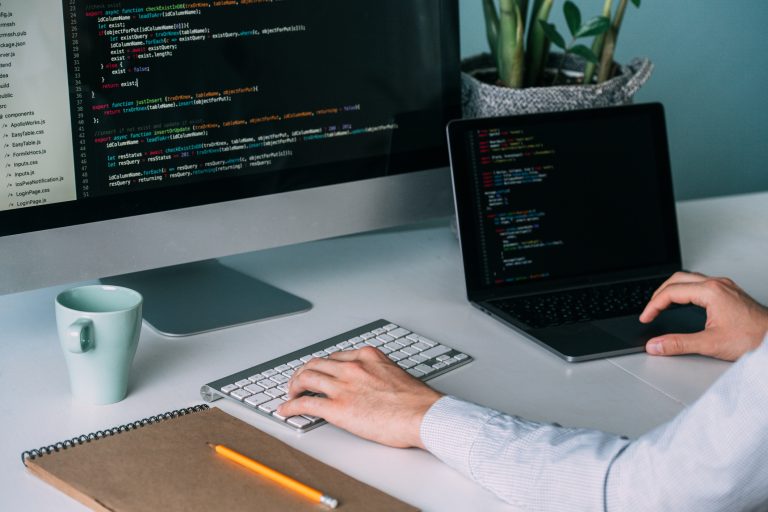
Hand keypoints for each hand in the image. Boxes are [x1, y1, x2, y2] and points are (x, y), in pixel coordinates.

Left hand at [277, 347, 441, 447]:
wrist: (423, 415)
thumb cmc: (416, 401)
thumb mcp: (396, 374)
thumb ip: (378, 374)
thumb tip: (372, 385)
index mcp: (367, 356)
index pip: (335, 357)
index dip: (322, 366)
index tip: (319, 372)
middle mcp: (352, 367)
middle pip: (316, 364)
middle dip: (303, 372)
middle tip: (299, 382)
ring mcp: (343, 386)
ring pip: (306, 378)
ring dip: (293, 386)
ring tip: (290, 394)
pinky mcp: (337, 408)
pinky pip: (305, 404)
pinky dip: (291, 406)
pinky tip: (286, 410)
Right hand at [640, 272, 767, 360]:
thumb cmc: (753, 338)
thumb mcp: (710, 344)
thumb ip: (678, 344)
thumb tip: (656, 345)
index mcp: (710, 292)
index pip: (671, 292)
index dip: (653, 305)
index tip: (646, 318)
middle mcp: (718, 284)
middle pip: (677, 279)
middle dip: (659, 294)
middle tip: (650, 310)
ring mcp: (725, 287)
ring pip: (690, 279)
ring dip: (673, 290)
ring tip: (662, 304)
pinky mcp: (730, 292)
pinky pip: (701, 284)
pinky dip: (686, 291)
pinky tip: (685, 302)